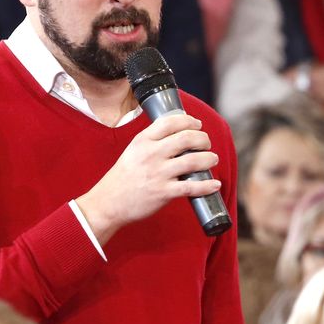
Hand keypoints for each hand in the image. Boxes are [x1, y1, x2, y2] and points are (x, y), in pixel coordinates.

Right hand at [75, 113, 220, 242]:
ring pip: (193, 160)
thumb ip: (152, 141)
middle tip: (206, 143)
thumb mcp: (133, 150)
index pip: (171, 122)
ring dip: (209, 158)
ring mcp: (158, 173)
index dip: (189, 121)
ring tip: (212, 159)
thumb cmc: (124, 177)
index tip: (198, 125)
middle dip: (203, 139)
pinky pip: (191, 187)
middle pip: (187, 138)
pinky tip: (214, 184)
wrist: (109, 202)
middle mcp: (151, 154)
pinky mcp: (163, 192)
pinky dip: (207, 185)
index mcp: (143, 140)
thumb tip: (178, 133)